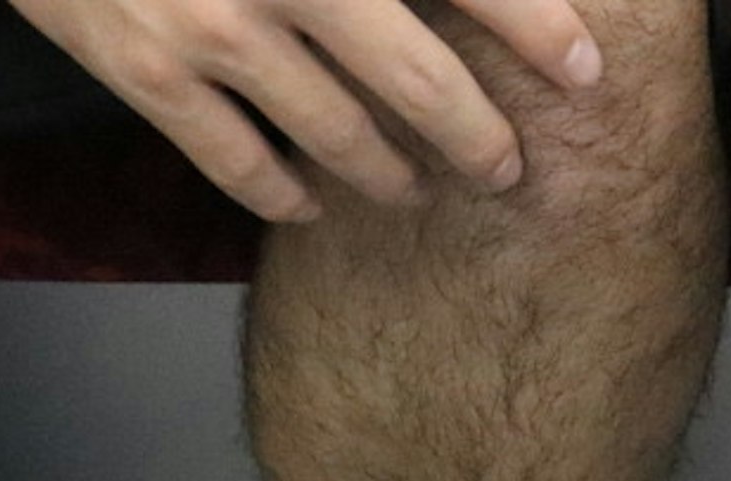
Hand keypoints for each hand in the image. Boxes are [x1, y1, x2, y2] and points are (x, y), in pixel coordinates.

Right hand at [8, 0, 605, 218]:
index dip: (533, 24)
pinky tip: (307, 206)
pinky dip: (280, 193)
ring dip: (387, 171)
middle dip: (476, 134)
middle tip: (509, 170)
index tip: (587, 67)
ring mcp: (211, 30)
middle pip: (415, 77)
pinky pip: (234, 160)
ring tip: (415, 188)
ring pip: (334, 132)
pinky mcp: (144, 71)